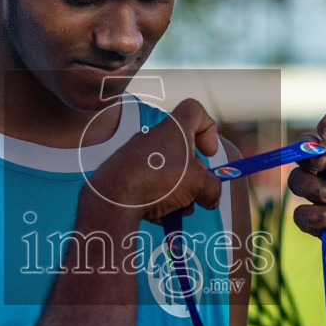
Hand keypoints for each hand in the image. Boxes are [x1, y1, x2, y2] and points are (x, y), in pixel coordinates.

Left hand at [86, 98, 222, 222]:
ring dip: (176, 193)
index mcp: (174, 129)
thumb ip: (213, 188)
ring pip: (166, 173)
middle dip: (193, 176)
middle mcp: (153, 137)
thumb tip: (211, 198)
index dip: (209, 128)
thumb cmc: (158, 180)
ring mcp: (135, 156)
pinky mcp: (123, 175)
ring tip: (176, 209)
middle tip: (196, 194)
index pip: (194, 110)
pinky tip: (156, 215)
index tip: (209, 153)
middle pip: (183, 152)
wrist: (113, 197)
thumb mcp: (199, 185)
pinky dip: (156, 200)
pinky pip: (148, 186)